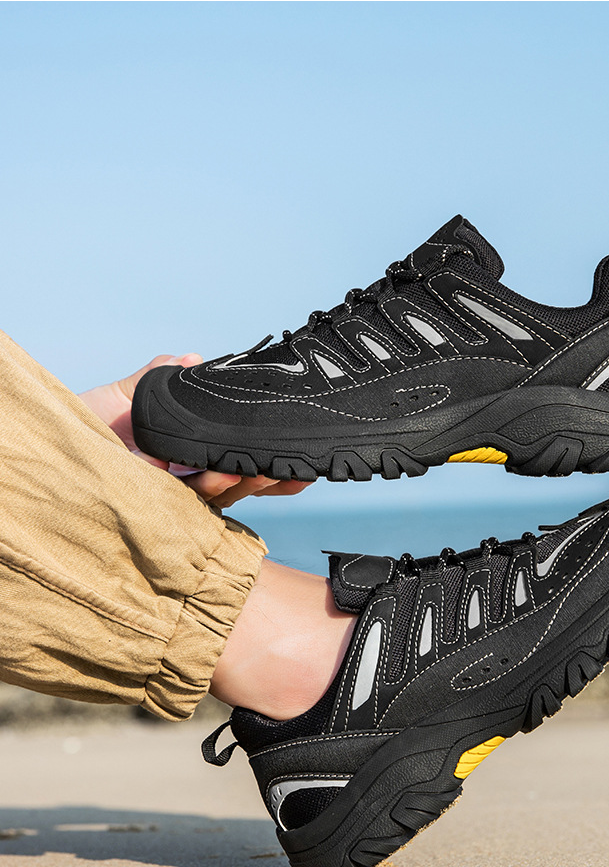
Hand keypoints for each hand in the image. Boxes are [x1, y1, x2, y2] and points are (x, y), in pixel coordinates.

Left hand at [79, 354, 310, 505]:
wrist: (46, 445)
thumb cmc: (79, 427)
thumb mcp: (124, 396)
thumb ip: (158, 376)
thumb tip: (192, 357)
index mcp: (185, 458)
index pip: (236, 462)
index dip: (271, 463)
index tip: (303, 460)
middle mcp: (183, 483)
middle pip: (241, 486)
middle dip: (273, 479)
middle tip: (300, 468)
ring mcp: (172, 499)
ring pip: (223, 497)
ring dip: (248, 482)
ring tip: (265, 466)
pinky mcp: (156, 510)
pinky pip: (193, 505)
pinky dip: (214, 489)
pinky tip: (227, 472)